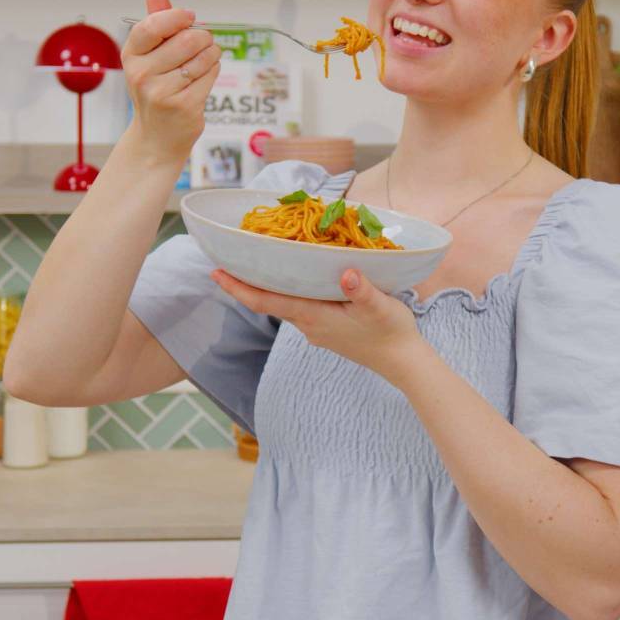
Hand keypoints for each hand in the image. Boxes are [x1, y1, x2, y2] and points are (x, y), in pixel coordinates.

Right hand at [119, 0, 220, 165]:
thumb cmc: (156, 89)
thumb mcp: (149, 56)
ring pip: (203, 57)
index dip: (176, 17)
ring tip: (203, 62)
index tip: (189, 17)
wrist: (157, 137)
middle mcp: (141, 74)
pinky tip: (202, 79)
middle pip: (187, 39)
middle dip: (203, 38)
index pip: (153, 26)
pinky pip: (210, 75)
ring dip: (211, 55)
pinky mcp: (183, 106)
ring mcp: (161, 92)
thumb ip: (156, 22)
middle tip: (203, 43)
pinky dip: (213, 72)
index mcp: (131, 56)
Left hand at [212, 268, 431, 384]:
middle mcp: (308, 324)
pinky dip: (289, 291)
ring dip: (268, 286)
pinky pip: (300, 306)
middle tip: (229, 257)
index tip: (216, 272)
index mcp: (314, 316)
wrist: (403, 362)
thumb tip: (348, 274)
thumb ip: (363, 290)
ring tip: (258, 260)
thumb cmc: (391, 332)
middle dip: (247, 282)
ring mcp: (316, 329)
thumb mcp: (380, 306)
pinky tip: (296, 276)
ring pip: (284, 304)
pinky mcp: (326, 329)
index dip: (238, 288)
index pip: (266, 302)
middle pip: (269, 301)